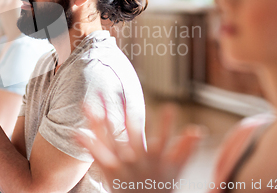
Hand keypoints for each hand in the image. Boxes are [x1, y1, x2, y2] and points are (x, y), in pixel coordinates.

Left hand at [76, 97, 201, 192]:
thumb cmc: (161, 186)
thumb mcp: (176, 169)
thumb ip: (186, 148)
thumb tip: (199, 130)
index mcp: (154, 158)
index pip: (164, 138)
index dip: (167, 123)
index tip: (171, 107)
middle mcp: (137, 159)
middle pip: (129, 131)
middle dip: (121, 111)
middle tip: (112, 92)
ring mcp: (122, 164)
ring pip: (109, 138)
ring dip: (98, 121)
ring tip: (88, 104)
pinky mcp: (109, 171)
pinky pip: (97, 155)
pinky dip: (87, 144)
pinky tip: (77, 133)